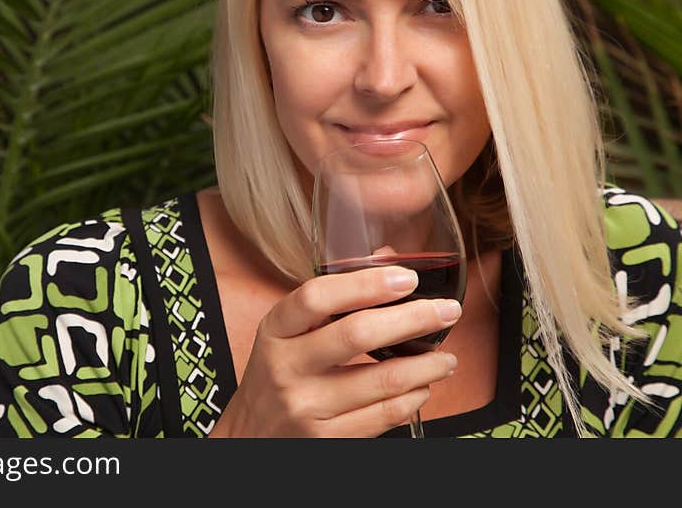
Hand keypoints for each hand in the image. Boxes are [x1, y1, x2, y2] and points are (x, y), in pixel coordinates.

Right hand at [209, 266, 460, 436]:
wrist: (251, 433)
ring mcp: (307, 406)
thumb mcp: (288, 332)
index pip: (317, 297)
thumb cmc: (277, 372)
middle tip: (447, 311)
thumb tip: (387, 261)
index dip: (365, 284)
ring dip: (426, 365)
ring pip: (382, 380)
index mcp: (276, 330)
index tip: (405, 278)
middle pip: (357, 334)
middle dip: (413, 319)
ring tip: (446, 357)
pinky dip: (413, 398)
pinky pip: (383, 416)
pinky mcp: (326, 439)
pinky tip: (422, 386)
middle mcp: (287, 367)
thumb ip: (334, 297)